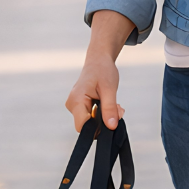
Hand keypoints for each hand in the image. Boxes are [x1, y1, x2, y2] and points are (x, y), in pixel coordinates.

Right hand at [67, 10, 135, 130]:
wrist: (98, 60)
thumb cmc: (102, 70)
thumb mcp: (109, 89)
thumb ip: (109, 109)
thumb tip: (111, 126)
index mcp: (76, 100)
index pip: (83, 127)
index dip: (98, 128)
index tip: (111, 117)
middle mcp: (72, 105)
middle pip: (88, 126)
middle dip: (104, 121)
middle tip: (117, 108)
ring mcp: (74, 105)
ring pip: (91, 122)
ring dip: (105, 116)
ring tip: (113, 103)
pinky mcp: (79, 106)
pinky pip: (91, 116)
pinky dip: (102, 113)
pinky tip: (108, 103)